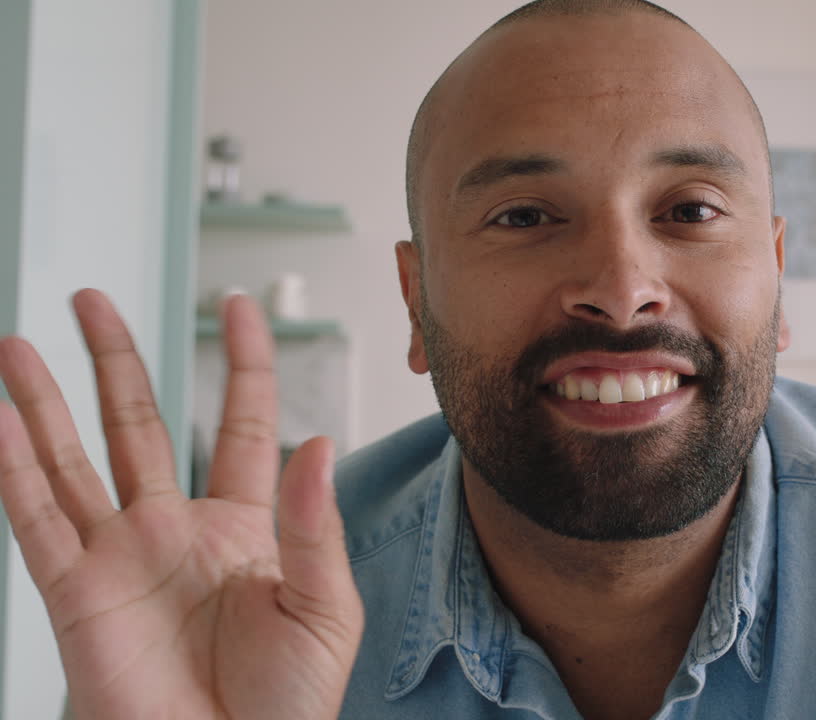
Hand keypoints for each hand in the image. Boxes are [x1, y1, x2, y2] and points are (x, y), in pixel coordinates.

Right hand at [0, 290, 363, 718]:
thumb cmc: (288, 704)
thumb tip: (316, 444)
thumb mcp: (323, 608)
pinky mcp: (77, 595)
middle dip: (115, 360)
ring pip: (74, 461)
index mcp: (246, 526)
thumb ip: (314, 526)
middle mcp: (176, 530)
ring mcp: (121, 558)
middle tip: (91, 301)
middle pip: (139, 423)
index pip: (243, 422)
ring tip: (18, 346)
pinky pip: (36, 522)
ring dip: (44, 403)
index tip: (238, 308)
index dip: (244, 363)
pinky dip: (11, 471)